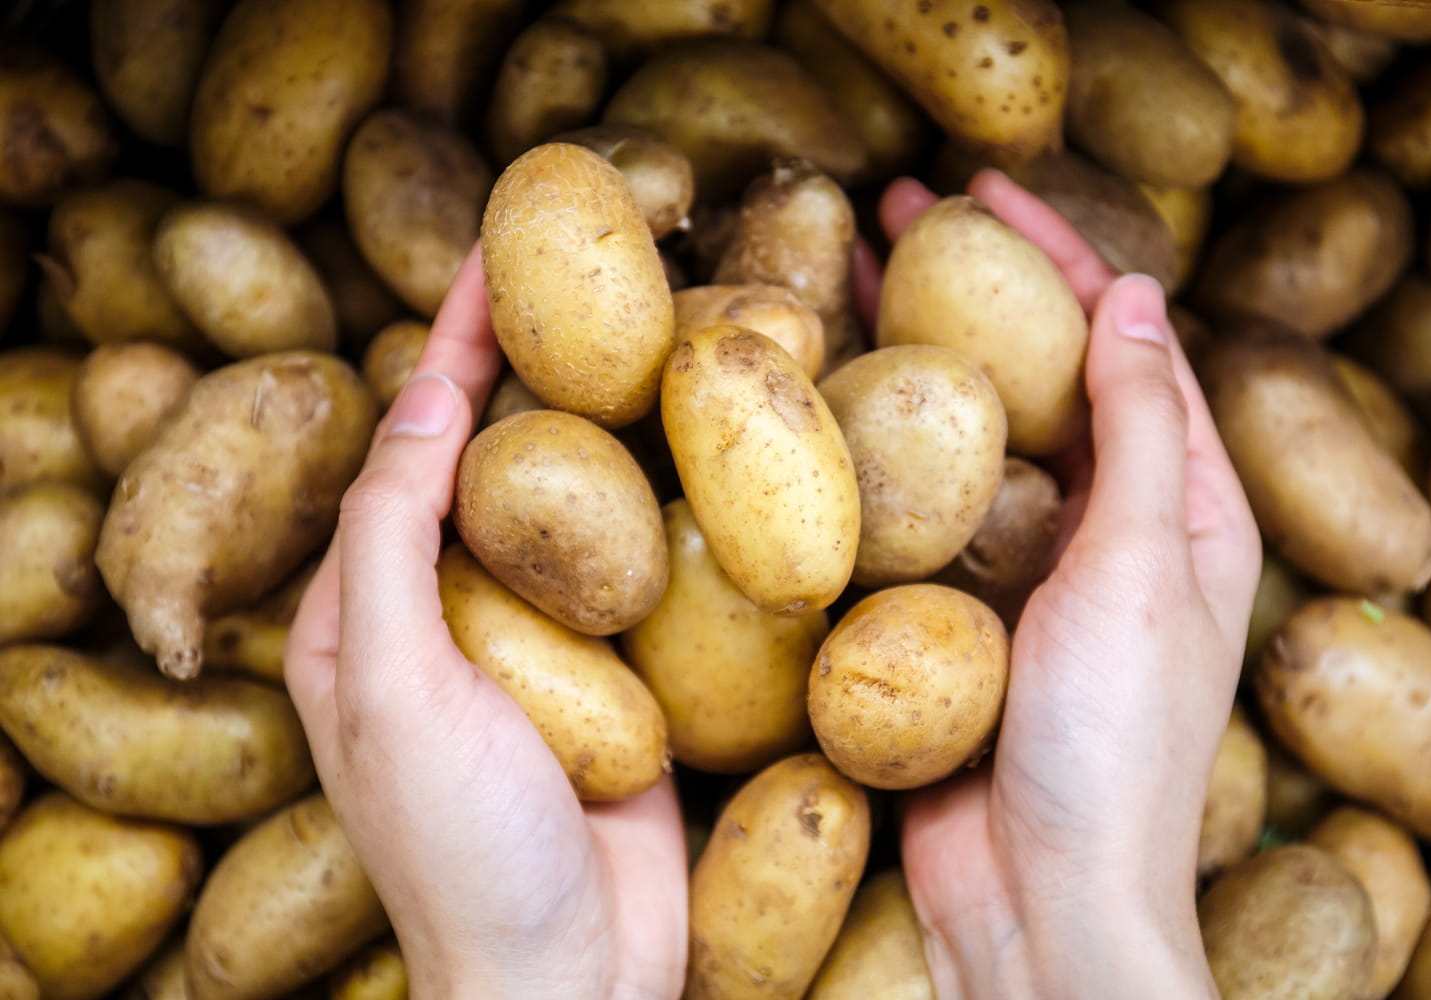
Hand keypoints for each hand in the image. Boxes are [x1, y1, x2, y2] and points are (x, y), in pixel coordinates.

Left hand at [284, 247, 686, 999]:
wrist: (573, 984)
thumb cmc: (463, 854)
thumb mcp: (395, 688)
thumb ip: (394, 543)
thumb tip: (421, 399)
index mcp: (373, 613)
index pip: (409, 445)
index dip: (448, 344)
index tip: (496, 252)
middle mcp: (457, 616)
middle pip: (499, 461)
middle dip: (540, 364)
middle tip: (601, 269)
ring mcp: (548, 649)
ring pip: (583, 509)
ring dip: (618, 424)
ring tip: (669, 333)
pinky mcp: (627, 680)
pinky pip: (648, 574)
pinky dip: (676, 508)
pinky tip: (716, 452)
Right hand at [856, 172, 1259, 997]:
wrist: (1041, 907)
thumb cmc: (1114, 747)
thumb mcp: (1146, 566)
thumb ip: (1140, 429)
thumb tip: (1137, 291)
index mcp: (1178, 509)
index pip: (1123, 346)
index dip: (1061, 255)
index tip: (986, 191)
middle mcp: (1101, 534)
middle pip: (1032, 380)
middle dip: (969, 292)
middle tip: (889, 218)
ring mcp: (1018, 581)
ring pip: (961, 441)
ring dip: (907, 364)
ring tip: (839, 290)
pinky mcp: (947, 626)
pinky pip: (908, 518)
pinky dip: (868, 459)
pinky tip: (812, 419)